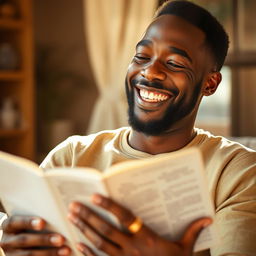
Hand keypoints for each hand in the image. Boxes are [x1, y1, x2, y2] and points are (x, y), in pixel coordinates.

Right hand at [0, 215, 70, 255]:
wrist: (20, 240)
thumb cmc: (31, 224)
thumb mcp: (31, 219)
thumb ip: (40, 217)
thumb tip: (58, 213)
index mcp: (9, 225)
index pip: (15, 222)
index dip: (28, 222)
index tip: (43, 223)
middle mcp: (6, 240)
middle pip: (24, 240)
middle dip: (44, 240)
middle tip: (61, 239)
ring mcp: (10, 253)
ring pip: (29, 255)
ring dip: (49, 252)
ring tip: (65, 250)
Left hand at [68, 194, 211, 255]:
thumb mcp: (186, 250)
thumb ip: (193, 232)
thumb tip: (208, 219)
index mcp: (147, 239)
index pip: (125, 218)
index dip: (109, 206)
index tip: (95, 195)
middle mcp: (133, 249)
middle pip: (106, 230)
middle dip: (89, 216)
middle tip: (73, 205)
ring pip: (100, 243)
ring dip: (84, 229)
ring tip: (71, 218)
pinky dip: (87, 253)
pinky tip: (76, 243)